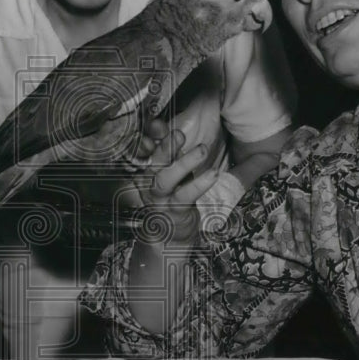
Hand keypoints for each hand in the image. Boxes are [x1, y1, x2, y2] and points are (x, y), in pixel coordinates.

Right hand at [130, 119, 218, 247]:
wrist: (168, 235)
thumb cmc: (172, 196)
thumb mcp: (172, 171)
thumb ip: (171, 151)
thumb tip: (173, 128)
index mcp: (148, 168)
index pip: (145, 148)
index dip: (150, 136)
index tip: (158, 124)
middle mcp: (149, 181)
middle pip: (153, 162)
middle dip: (165, 147)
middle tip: (179, 134)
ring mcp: (160, 198)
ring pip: (165, 179)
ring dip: (183, 164)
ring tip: (202, 150)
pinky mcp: (173, 211)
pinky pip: (185, 196)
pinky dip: (199, 184)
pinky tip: (213, 174)